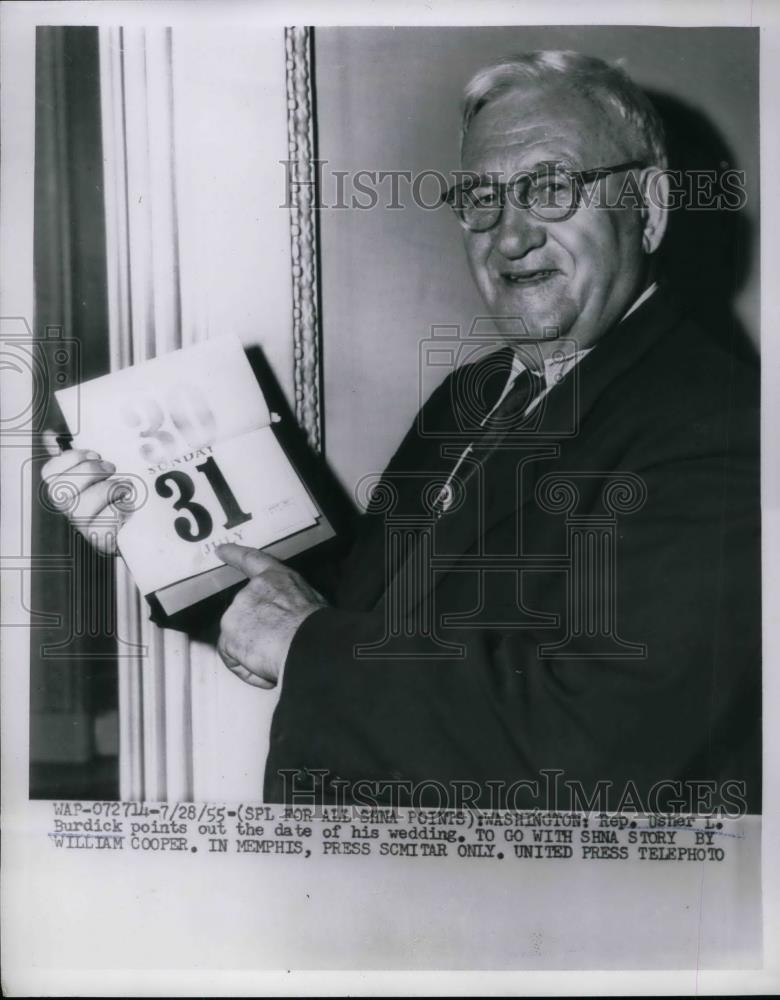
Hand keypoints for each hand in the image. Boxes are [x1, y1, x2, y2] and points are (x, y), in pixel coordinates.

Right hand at [40, 430, 130, 554]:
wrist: (156, 526)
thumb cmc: (133, 491)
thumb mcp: (116, 469)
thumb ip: (96, 453)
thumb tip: (58, 433)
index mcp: (72, 489)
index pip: (50, 474)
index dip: (68, 459)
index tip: (95, 452)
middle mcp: (73, 510)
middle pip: (58, 491)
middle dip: (87, 472)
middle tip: (111, 467)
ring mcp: (87, 528)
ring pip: (78, 511)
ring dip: (105, 490)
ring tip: (126, 485)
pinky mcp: (104, 542)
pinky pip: (101, 529)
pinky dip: (117, 512)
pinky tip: (130, 504)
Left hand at [216, 543, 327, 688]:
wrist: (305, 642)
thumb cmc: (317, 625)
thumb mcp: (312, 600)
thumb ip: (291, 601)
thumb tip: (291, 617)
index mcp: (275, 578)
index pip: (251, 560)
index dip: (234, 554)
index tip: (220, 550)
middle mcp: (250, 590)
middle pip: (245, 613)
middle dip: (257, 632)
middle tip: (279, 647)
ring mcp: (236, 611)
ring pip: (239, 638)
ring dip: (254, 652)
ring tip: (277, 660)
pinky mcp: (228, 634)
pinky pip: (233, 658)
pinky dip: (247, 668)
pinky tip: (265, 670)